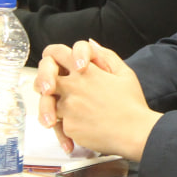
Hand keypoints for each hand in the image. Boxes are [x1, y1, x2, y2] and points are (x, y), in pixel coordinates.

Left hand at [35, 40, 160, 159]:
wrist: (134, 132)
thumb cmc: (132, 103)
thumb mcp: (124, 73)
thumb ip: (106, 55)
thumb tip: (91, 44)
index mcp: (85, 71)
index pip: (56, 53)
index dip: (54, 56)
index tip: (60, 64)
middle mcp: (73, 87)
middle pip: (42, 80)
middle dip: (43, 83)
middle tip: (49, 88)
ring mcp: (68, 108)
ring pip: (47, 103)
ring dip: (51, 107)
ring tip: (63, 112)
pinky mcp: (68, 127)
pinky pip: (58, 124)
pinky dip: (64, 126)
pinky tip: (78, 128)